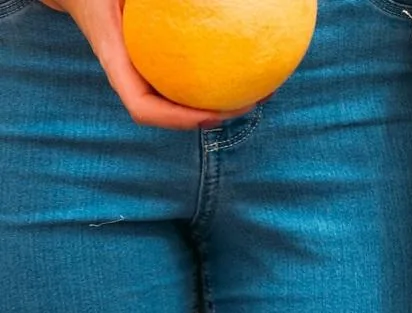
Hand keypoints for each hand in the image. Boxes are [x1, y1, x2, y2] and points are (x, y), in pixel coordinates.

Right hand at [40, 0, 253, 129]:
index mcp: (116, 61)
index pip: (143, 108)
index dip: (177, 119)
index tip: (211, 115)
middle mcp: (133, 75)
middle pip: (173, 112)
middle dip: (213, 115)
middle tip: (250, 103)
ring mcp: (147, 73)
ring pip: (185, 98)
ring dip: (224, 100)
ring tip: (263, 90)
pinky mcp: (161, 64)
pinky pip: (190, 77)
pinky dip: (219, 74)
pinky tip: (250, 63)